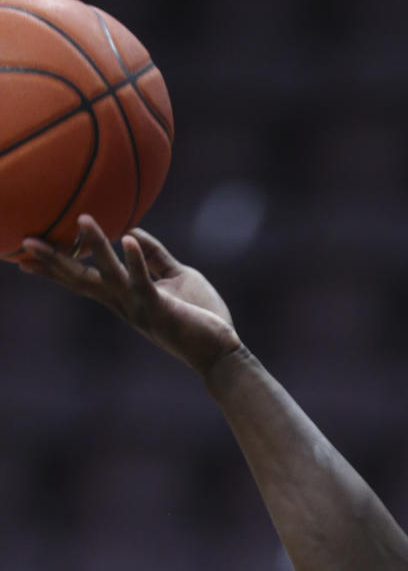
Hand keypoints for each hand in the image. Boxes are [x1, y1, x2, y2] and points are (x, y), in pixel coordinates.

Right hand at [19, 215, 240, 375]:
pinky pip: (144, 282)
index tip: (24, 255)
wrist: (222, 351)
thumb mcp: (173, 277)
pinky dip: (135, 261)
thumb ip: (153, 256)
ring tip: (81, 219)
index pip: (82, 280)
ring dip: (95, 248)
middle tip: (23, 243)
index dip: (55, 267)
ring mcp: (141, 308)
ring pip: (109, 276)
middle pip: (81, 281)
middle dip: (53, 262)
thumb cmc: (200, 316)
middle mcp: (125, 305)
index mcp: (125, 298)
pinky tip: (126, 238)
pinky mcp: (161, 309)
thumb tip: (131, 231)